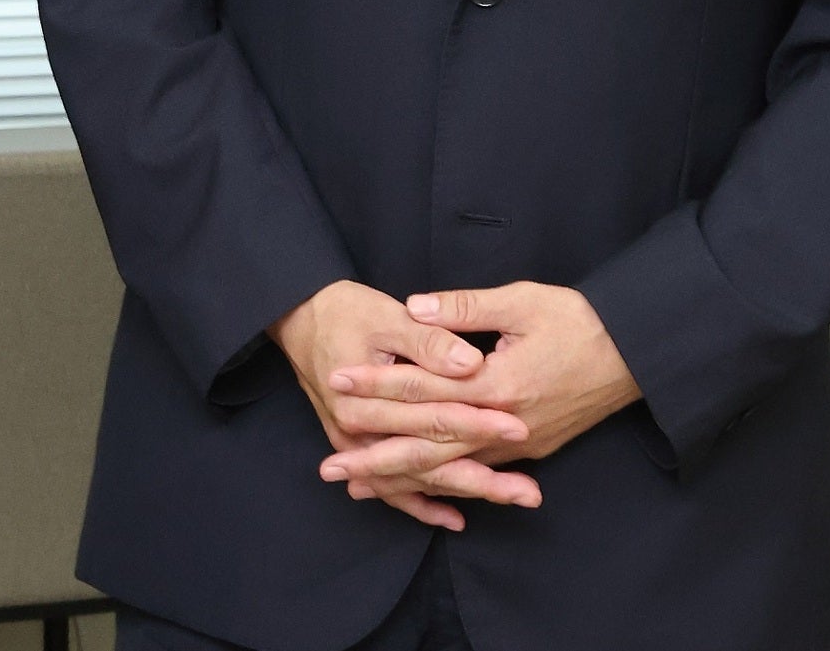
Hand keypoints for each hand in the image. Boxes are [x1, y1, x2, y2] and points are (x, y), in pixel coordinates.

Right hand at [269, 280, 535, 530]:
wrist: (299, 317)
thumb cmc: (345, 311)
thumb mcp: (387, 316)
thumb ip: (429, 341)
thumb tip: (470, 363)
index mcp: (364, 399)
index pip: (434, 416)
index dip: (478, 422)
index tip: (519, 428)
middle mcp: (357, 431)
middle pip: (430, 460)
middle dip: (483, 478)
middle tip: (530, 492)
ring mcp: (355, 444)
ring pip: (417, 478)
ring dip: (466, 492)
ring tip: (516, 500)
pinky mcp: (358, 447)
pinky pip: (392, 486)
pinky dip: (422, 504)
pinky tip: (455, 518)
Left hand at [317, 282, 639, 500]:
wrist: (636, 353)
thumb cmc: (580, 320)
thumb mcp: (522, 301)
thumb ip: (466, 307)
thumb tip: (417, 306)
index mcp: (498, 383)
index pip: (425, 387)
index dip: (379, 384)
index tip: (339, 383)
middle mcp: (506, 423)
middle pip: (430, 443)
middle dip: (376, 455)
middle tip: (330, 467)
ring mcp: (518, 441)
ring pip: (451, 468)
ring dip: (403, 479)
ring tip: (358, 487)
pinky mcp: (529, 447)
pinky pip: (478, 473)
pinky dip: (444, 485)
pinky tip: (416, 492)